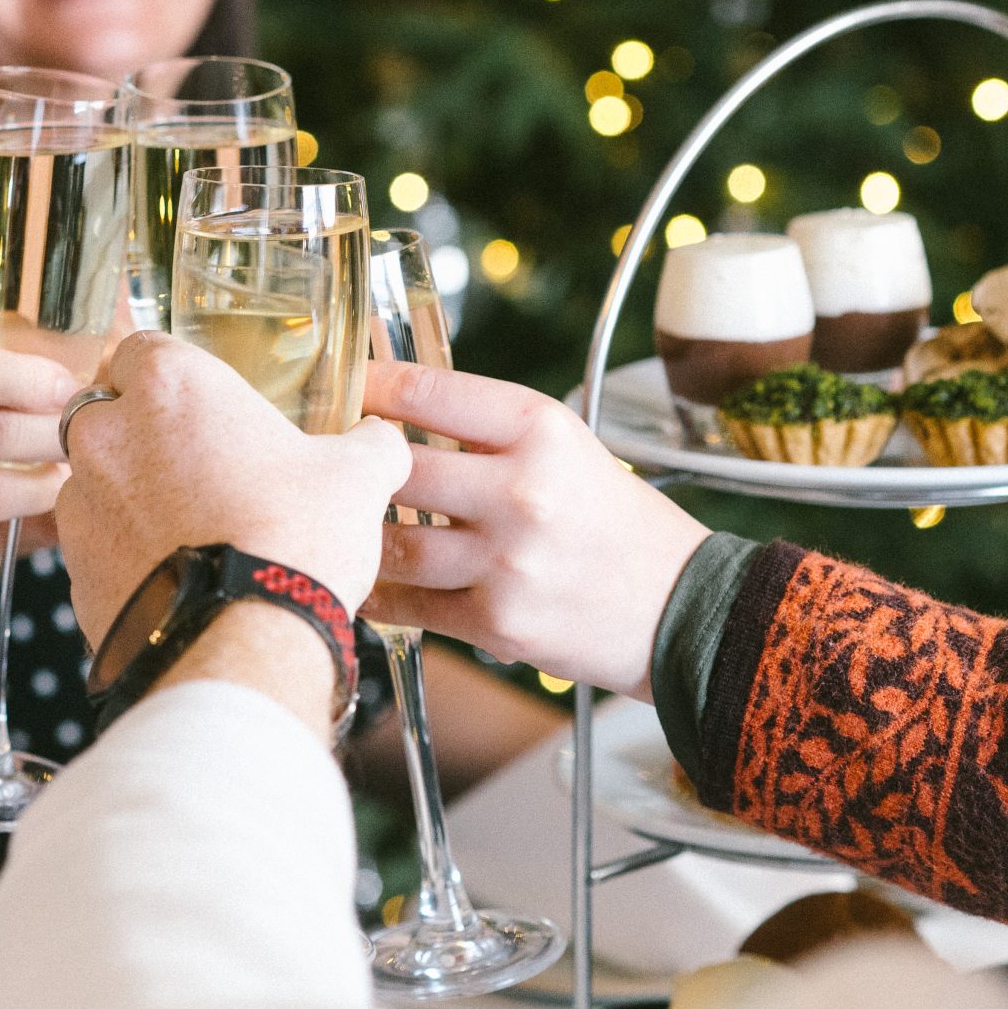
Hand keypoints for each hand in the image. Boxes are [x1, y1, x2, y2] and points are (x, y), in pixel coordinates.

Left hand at [52, 334, 410, 645]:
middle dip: (140, 431)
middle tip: (195, 464)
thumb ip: (369, 443)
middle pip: (106, 411)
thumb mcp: (357, 477)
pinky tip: (173, 572)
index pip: (141, 347)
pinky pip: (94, 543)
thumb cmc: (294, 540)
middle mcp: (110, 434)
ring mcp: (84, 502)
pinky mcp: (74, 566)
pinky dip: (123, 551)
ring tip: (188, 527)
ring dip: (129, 493)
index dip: (168, 371)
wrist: (244, 641)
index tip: (195, 398)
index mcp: (173, 388)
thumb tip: (380, 439)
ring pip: (94, 479)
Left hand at [360, 361, 707, 697]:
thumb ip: (488, 432)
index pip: (428, 391)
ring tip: (339, 526)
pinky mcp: (497, 623)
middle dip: (352, 465)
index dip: (369, 385)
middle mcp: (522, 492)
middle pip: (394, 467)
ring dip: (358, 536)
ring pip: (391, 542)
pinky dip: (378, 592)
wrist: (682, 609)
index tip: (342, 386)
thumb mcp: (567, 449)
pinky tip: (364, 579)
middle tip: (324, 463)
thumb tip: (397, 410)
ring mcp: (506, 562)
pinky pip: (408, 604)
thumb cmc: (618, 523)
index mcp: (541, 431)